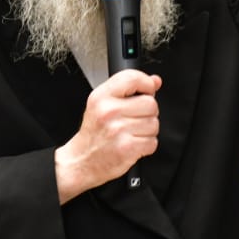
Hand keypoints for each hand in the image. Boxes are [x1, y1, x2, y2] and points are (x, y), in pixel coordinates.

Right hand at [55, 69, 162, 202]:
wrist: (82, 161)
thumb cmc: (94, 133)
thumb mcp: (103, 104)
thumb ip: (129, 89)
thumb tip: (155, 81)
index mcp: (101, 97)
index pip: (133, 78)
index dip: (147, 84)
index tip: (148, 90)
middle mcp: (108, 111)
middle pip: (150, 103)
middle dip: (147, 113)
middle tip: (134, 120)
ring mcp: (118, 130)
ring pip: (154, 124)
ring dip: (147, 131)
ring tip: (131, 133)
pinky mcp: (127, 148)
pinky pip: (152, 142)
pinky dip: (146, 146)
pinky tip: (132, 144)